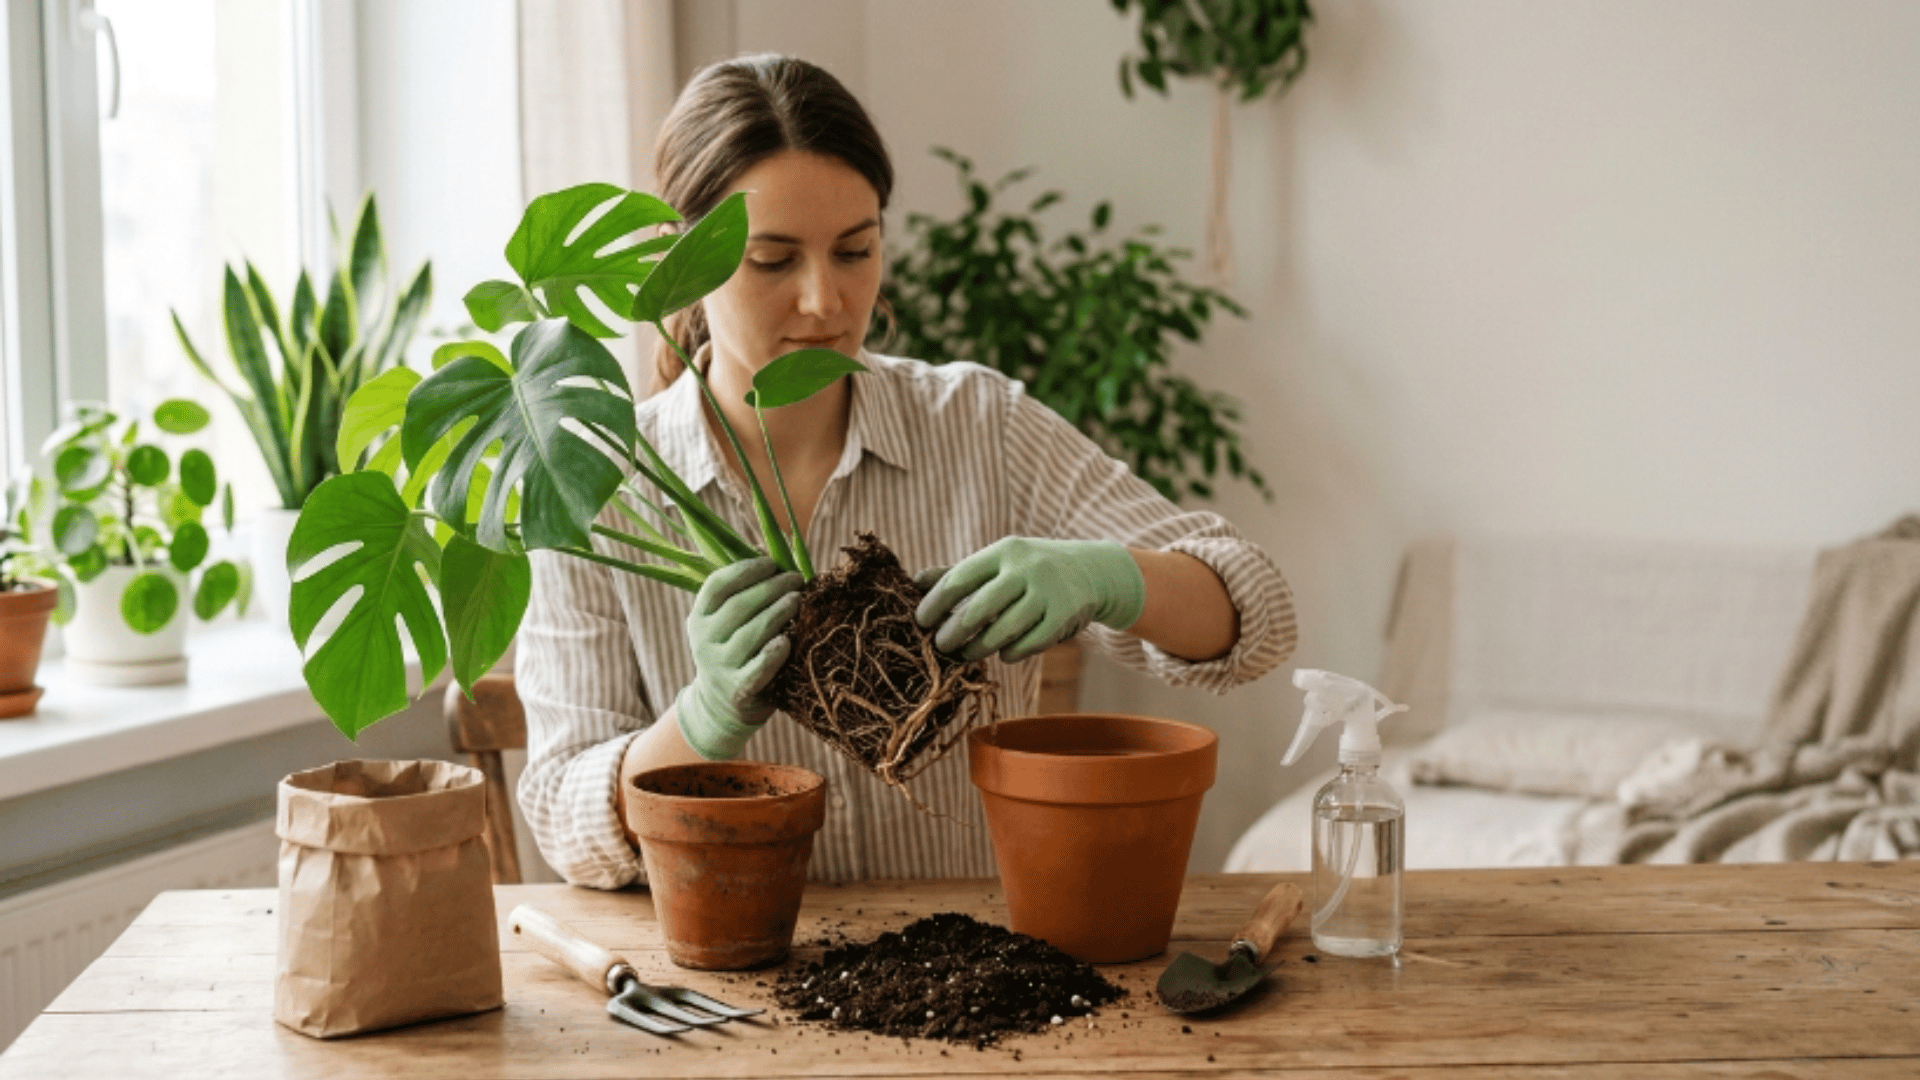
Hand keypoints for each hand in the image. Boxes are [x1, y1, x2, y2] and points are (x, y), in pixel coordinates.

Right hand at [674, 558, 803, 759]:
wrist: (721, 706)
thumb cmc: (733, 651)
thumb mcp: (725, 622)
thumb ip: (741, 589)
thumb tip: (764, 546)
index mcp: (699, 617)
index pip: (717, 585)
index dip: (745, 569)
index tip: (771, 562)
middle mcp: (704, 640)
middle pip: (739, 605)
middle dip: (771, 587)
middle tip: (796, 578)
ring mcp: (720, 666)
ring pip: (751, 632)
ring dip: (778, 612)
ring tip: (799, 599)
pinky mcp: (739, 689)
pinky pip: (759, 667)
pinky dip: (774, 652)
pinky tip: (788, 639)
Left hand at [914, 537, 1145, 663]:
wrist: (1090, 570)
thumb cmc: (1029, 569)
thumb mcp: (998, 562)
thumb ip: (959, 572)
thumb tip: (914, 582)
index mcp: (1002, 551)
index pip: (959, 578)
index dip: (934, 603)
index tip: (920, 622)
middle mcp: (1025, 568)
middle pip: (978, 608)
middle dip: (953, 632)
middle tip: (940, 646)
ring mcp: (1048, 591)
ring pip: (1003, 631)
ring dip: (979, 648)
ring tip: (967, 654)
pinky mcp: (1065, 615)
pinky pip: (1029, 644)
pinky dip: (1011, 653)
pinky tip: (1003, 653)